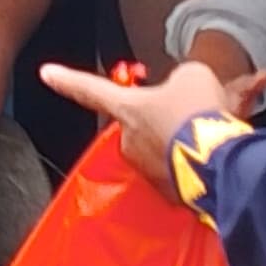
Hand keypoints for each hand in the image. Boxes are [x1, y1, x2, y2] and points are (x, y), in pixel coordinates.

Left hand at [39, 57, 235, 193]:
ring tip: (210, 131)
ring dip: (180, 139)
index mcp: (127, 108)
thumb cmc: (197, 112)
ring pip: (162, 147)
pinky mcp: (169, 192)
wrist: (219, 162)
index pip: (89, 89)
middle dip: (161, 118)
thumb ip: (179, 80)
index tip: (45, 73)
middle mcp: (129, 141)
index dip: (67, 79)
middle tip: (191, 111)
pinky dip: (193, 160)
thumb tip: (183, 90)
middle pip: (139, 123)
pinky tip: (214, 152)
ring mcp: (148, 170)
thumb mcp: (192, 76)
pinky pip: (178, 169)